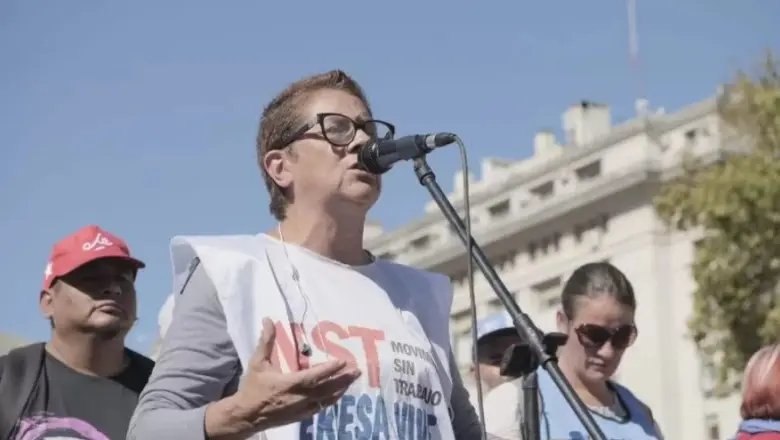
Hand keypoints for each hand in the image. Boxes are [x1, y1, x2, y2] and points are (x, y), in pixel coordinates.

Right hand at [233, 318, 360, 430]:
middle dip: (343, 379)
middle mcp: (300, 397)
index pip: (314, 376)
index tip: (344, 361)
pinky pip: (321, 407)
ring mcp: (302, 408)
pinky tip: (339, 394)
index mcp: (290, 383)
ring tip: (352, 380)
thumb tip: (268, 320)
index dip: (330, 369)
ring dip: (341, 389)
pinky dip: (332, 400)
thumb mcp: (258, 362)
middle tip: (357, 370)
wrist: (246, 415)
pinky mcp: (302, 416)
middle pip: (327, 388)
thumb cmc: (253, 387)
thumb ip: (266, 341)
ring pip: (327, 399)